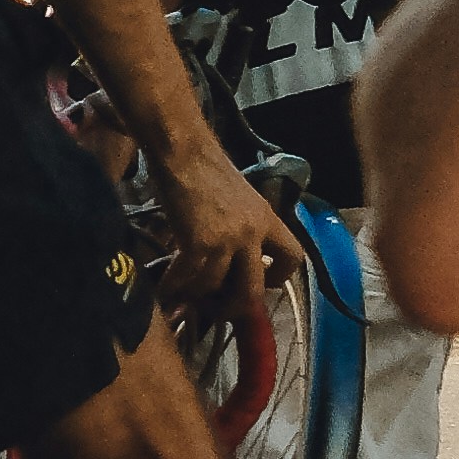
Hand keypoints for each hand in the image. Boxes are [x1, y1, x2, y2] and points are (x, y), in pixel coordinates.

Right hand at [136, 123, 286, 385]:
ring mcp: (227, 238)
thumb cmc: (205, 167)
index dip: (277, 278)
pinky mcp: (199, 241)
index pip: (293, 257)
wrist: (183, 149)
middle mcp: (253, 232)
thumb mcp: (239, 196)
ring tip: (183, 291)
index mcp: (268, 218)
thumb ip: (242, 225)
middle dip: (234, 307)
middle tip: (218, 308)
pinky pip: (188, 278)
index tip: (260, 283)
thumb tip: (231, 256)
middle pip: (253, 289)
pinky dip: (173, 286)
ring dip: (197, 293)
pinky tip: (164, 286)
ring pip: (215, 286)